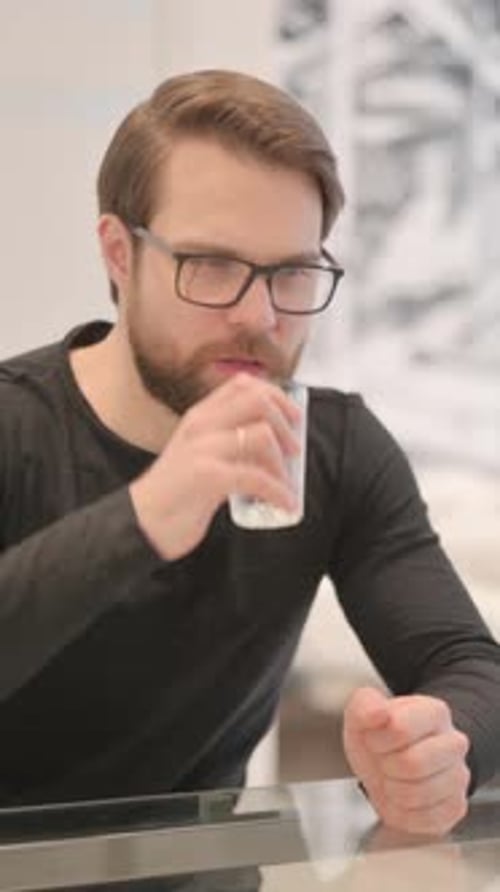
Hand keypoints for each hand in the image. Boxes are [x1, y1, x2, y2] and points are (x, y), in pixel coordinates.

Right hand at [129, 372, 301, 559]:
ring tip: (285, 484)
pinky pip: (257, 476)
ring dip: (282, 463)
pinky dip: (278, 490)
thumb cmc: (174, 493)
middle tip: (294, 450)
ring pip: (261, 435)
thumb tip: (271, 446)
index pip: (243, 384)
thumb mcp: (198, 454)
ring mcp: (203, 448)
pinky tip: (283, 503)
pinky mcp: (207, 476)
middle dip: (286, 424)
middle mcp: (201, 425)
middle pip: (258, 401)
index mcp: (199, 416)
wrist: (142, 523)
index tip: (293, 417)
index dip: (276, 396)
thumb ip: (227, 444)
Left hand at [342, 686, 470, 835]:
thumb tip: (378, 713)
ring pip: (418, 794)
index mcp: (434, 712)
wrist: (388, 761)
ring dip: (392, 791)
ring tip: (392, 778)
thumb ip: (365, 706)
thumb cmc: (378, 736)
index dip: (377, 740)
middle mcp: (454, 742)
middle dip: (385, 766)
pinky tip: (401, 797)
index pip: (400, 728)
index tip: (373, 739)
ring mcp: (459, 776)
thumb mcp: (361, 712)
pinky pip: (425, 820)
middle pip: (413, 764)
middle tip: (383, 761)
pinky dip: (403, 813)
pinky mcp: (456, 807)